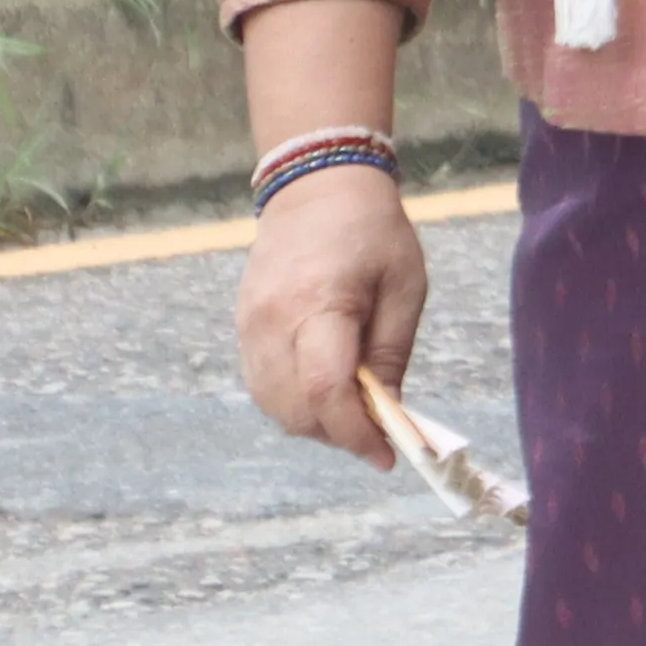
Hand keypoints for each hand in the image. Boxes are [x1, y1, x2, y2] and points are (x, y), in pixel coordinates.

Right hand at [236, 158, 425, 465]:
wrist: (315, 190)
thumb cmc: (373, 234)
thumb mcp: (404, 288)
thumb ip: (391, 354)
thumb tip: (388, 414)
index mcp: (316, 306)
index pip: (324, 392)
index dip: (355, 433)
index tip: (387, 455)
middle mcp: (269, 324)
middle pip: (295, 409)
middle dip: (339, 434)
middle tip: (381, 434)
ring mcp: (247, 328)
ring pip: (274, 406)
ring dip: (315, 423)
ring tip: (358, 413)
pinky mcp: (241, 330)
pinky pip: (263, 387)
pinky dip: (295, 404)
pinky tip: (329, 393)